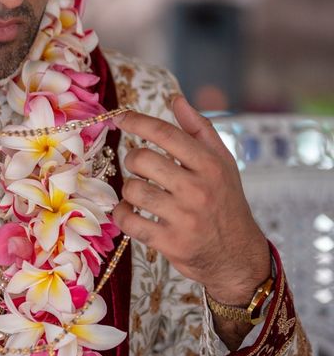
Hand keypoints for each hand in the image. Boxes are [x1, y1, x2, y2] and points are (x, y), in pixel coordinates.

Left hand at [112, 96, 270, 304]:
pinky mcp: (169, 242)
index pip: (166, 134)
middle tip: (139, 168)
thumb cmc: (225, 203)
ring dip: (129, 190)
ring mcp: (183, 217)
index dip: (138, 121)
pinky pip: (129, 221)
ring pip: (133, 189)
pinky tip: (131, 213)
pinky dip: (122, 215)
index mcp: (210, 165)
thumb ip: (200, 130)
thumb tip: (176, 99)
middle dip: (133, 160)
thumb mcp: (223, 164)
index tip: (120, 117)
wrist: (236, 256)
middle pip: (142, 159)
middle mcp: (197, 189)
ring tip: (140, 194)